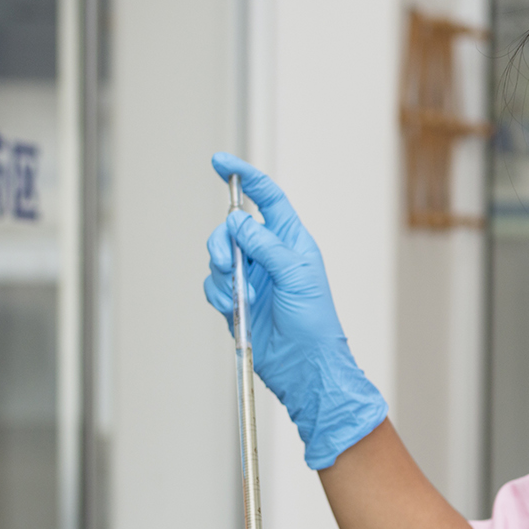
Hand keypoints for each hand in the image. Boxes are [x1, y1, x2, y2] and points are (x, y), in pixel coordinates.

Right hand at [203, 153, 386, 468]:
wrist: (305, 366)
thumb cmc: (314, 323)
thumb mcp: (296, 276)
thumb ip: (266, 245)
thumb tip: (239, 221)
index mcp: (292, 241)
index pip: (267, 199)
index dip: (246, 178)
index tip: (220, 162)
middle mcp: (270, 255)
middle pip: (233, 228)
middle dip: (222, 241)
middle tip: (225, 263)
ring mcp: (253, 278)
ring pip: (219, 256)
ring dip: (220, 273)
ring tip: (236, 296)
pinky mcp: (238, 301)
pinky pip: (214, 284)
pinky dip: (218, 293)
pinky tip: (232, 309)